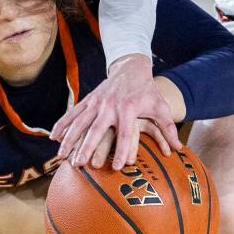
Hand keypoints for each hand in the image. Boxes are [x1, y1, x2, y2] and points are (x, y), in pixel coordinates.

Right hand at [50, 54, 182, 170]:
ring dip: (70, 139)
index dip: (124, 150)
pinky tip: (54, 137)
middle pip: (97, 129)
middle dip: (87, 147)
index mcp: (128, 109)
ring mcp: (97, 102)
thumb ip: (168, 127)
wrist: (131, 67)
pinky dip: (63, 124)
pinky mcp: (88, 99)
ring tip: (61, 156)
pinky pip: (73, 113)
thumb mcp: (160, 106)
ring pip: (80, 121)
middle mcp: (110, 106)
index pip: (126, 133)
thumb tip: (178, 149)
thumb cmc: (147, 91)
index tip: (120, 166)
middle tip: (80, 164)